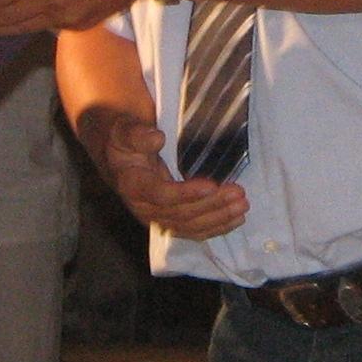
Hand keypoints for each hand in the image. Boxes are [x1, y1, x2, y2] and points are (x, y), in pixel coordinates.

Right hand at [84, 110, 246, 238]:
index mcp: (133, 185)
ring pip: (190, 226)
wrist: (118, 159)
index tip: (211, 185)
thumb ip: (137, 133)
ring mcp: (158, 218)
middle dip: (212, 206)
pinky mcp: (170, 221)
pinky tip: (235, 220)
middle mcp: (144, 208)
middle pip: (181, 214)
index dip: (186, 193)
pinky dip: (216, 227)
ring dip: (218, 218)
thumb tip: (157, 138)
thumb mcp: (124, 131)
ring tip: (242, 206)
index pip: (161, 195)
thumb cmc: (124, 142)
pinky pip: (194, 230)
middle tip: (238, 193)